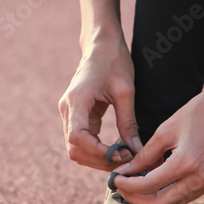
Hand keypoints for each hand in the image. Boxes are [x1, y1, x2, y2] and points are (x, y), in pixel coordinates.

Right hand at [58, 37, 142, 170]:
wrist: (101, 44)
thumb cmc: (114, 61)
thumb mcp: (125, 91)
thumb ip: (128, 122)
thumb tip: (136, 150)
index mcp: (76, 101)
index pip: (76, 138)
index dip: (97, 152)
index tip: (120, 154)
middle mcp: (67, 109)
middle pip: (74, 149)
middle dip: (99, 160)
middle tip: (126, 160)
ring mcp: (70, 113)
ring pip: (76, 148)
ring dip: (97, 158)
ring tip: (123, 156)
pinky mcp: (77, 115)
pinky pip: (83, 140)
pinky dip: (98, 149)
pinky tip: (118, 149)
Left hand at [112, 77, 203, 203]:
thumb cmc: (196, 113)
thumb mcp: (165, 131)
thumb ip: (144, 156)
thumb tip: (125, 173)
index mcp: (186, 163)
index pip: (148, 186)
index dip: (127, 185)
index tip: (114, 179)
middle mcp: (199, 179)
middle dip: (136, 198)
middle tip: (120, 187)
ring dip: (151, 198)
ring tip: (134, 184)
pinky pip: (184, 197)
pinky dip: (167, 193)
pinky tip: (154, 182)